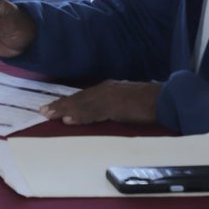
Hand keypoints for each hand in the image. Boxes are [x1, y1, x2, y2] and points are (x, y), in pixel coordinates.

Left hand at [39, 80, 161, 124]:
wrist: (166, 98)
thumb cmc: (150, 103)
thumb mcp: (126, 103)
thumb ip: (112, 107)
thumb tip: (100, 115)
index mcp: (108, 88)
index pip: (82, 96)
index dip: (67, 102)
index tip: (51, 107)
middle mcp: (106, 89)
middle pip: (78, 98)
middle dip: (60, 105)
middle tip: (42, 111)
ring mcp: (110, 96)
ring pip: (82, 104)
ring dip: (65, 110)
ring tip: (49, 115)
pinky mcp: (116, 106)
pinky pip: (94, 112)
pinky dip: (80, 116)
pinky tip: (69, 120)